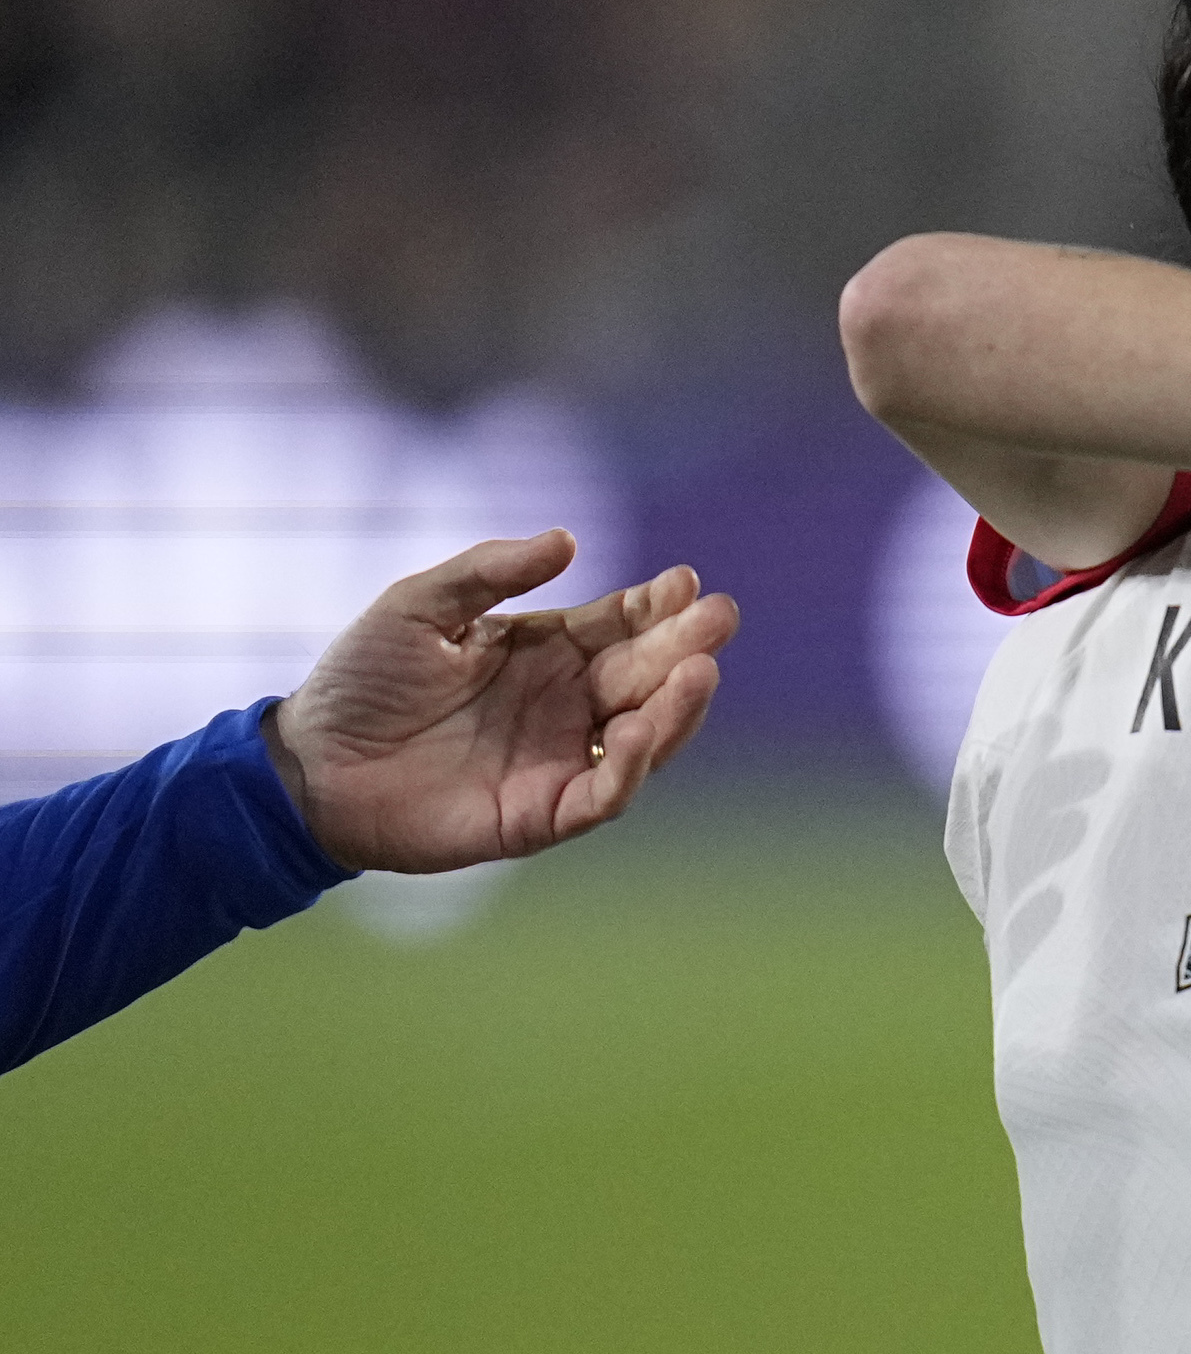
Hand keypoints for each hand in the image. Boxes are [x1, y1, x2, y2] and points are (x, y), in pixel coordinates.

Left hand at [266, 531, 739, 871]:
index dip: (658, 605)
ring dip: (678, 707)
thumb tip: (568, 540)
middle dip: (688, 646)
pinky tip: (642, 729)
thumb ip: (491, 571)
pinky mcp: (541, 814)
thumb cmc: (362, 679)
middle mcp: (567, 705)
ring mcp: (559, 760)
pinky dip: (632, 767)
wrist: (307, 764)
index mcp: (548, 651)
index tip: (685, 581)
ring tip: (700, 672)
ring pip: (645, 736)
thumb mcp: (420, 604)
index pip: (622, 624)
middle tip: (720, 619)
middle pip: (646, 674)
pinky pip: (603, 794)